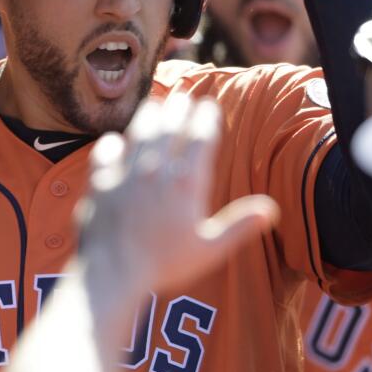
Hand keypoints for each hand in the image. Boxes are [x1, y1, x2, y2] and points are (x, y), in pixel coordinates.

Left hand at [76, 95, 277, 298]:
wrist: (113, 273)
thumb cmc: (164, 266)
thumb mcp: (210, 249)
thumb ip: (240, 225)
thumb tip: (271, 209)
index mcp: (186, 184)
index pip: (200, 138)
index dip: (206, 118)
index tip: (210, 105)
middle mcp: (156, 170)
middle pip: (170, 127)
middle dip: (179, 108)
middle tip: (185, 97)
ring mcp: (125, 173)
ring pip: (139, 133)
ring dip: (149, 115)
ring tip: (155, 104)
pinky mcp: (99, 183)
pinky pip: (105, 152)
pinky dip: (112, 143)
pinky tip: (116, 139)